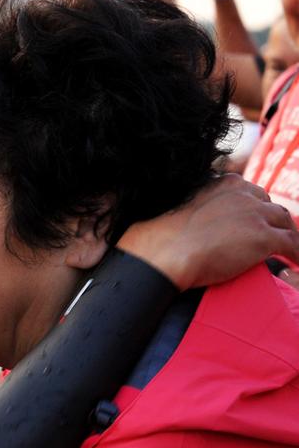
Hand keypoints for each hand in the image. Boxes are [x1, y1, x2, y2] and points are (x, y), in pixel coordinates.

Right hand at [116, 174, 298, 289]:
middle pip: (270, 206)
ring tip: (287, 252)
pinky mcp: (264, 237)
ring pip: (285, 222)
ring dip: (287, 237)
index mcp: (223, 183)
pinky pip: (293, 245)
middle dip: (272, 221)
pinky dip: (297, 254)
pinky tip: (295, 264)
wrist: (163, 251)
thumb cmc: (161, 236)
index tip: (251, 223)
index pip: (250, 193)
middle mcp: (243, 193)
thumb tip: (196, 224)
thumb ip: (195, 208)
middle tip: (270, 238)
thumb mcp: (180, 209)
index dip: (253, 210)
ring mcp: (256, 214)